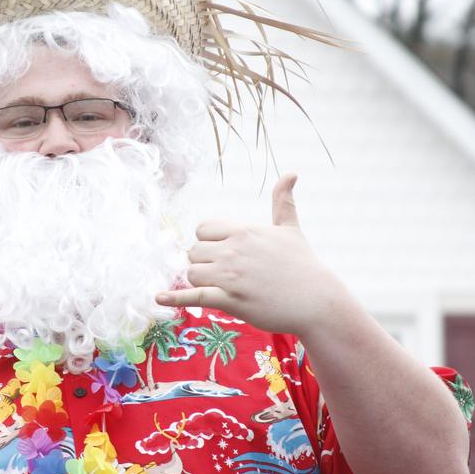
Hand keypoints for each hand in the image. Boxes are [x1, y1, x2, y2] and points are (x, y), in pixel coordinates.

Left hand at [155, 173, 346, 335]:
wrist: (316, 300)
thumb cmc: (303, 264)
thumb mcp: (291, 228)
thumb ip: (283, 200)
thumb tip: (291, 172)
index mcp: (244, 230)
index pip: (203, 229)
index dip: (207, 242)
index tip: (220, 252)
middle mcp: (234, 250)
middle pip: (194, 252)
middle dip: (203, 262)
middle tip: (223, 273)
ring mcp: (231, 276)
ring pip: (192, 273)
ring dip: (199, 280)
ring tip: (219, 286)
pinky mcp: (230, 300)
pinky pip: (194, 296)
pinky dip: (174, 297)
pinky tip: (158, 297)